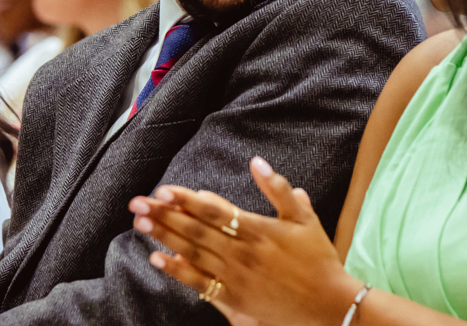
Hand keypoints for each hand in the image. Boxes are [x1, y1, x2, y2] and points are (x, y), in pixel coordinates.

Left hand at [128, 157, 362, 325]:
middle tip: (137, 203)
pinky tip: (157, 260)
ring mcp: (236, 276)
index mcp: (258, 230)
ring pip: (193, 253)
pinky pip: (200, 283)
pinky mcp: (234, 298)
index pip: (214, 210)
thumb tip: (257, 162)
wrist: (329, 304)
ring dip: (164, 237)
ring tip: (141, 223)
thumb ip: (279, 189)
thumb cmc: (319, 259)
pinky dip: (178, 271)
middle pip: (196, 230)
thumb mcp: (305, 218)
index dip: (186, 199)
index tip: (163, 190)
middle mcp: (242, 252)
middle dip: (164, 215)